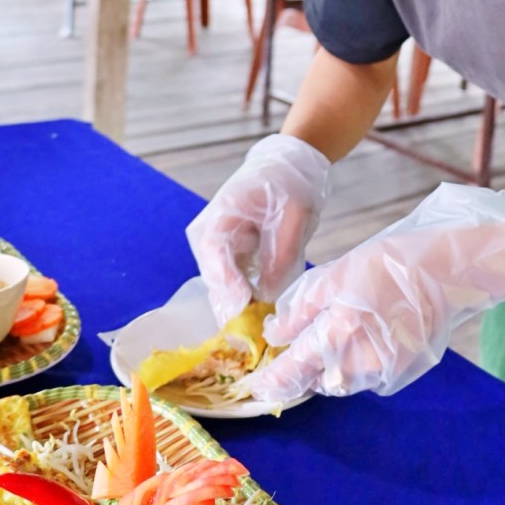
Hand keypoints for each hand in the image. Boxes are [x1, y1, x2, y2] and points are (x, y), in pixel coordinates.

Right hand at [186, 134, 330, 325]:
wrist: (291, 164)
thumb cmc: (291, 181)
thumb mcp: (294, 214)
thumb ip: (281, 253)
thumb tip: (267, 295)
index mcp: (221, 217)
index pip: (215, 257)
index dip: (227, 286)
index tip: (244, 310)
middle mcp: (211, 236)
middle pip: (216, 281)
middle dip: (234, 311)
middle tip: (253, 341)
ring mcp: (220, 250)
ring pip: (225, 290)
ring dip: (241, 312)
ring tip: (261, 338)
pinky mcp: (233, 259)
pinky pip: (237, 286)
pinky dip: (249, 303)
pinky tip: (265, 321)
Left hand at [248, 183, 504, 404]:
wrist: (447, 272)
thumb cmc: (389, 264)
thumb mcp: (336, 275)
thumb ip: (302, 309)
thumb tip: (276, 334)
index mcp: (339, 331)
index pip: (295, 368)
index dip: (273, 380)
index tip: (257, 386)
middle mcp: (359, 360)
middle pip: (317, 380)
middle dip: (302, 372)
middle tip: (294, 357)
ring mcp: (383, 371)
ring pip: (341, 382)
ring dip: (329, 369)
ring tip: (334, 338)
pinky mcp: (400, 374)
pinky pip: (366, 378)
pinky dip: (357, 365)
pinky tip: (365, 337)